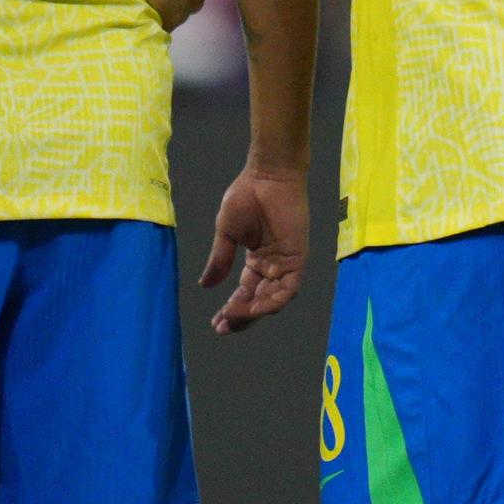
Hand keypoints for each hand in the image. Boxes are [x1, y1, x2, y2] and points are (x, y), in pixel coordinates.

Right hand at [201, 162, 308, 334]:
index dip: (232, 309)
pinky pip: (288, 288)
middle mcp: (273, 266)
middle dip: (241, 316)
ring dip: (254, 312)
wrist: (266, 176)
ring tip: (233, 317)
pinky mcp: (298, 258)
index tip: (216, 322)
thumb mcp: (226, 234)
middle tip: (223, 327)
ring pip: (273, 299)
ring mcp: (286, 263)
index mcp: (257, 260)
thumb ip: (219, 260)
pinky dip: (271, 301)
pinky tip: (253, 307)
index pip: (246, 292)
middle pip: (259, 300)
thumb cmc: (247, 197)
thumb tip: (205, 285)